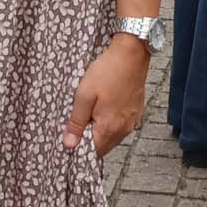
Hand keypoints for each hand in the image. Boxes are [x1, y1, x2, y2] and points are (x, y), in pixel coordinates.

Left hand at [64, 36, 149, 157]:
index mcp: (109, 128)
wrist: (131, 54)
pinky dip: (111, 122)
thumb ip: (76, 122)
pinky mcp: (137, 113)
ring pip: (113, 136)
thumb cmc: (107, 72)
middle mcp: (124, 130)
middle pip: (103, 146)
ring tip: (91, 111)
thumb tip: (69, 144)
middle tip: (79, 120)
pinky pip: (121, 126)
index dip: (80, 147)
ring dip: (101, 130)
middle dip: (90, 139)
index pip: (93, 152)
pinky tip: (105, 106)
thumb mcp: (84, 95)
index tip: (71, 137)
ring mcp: (132, 122)